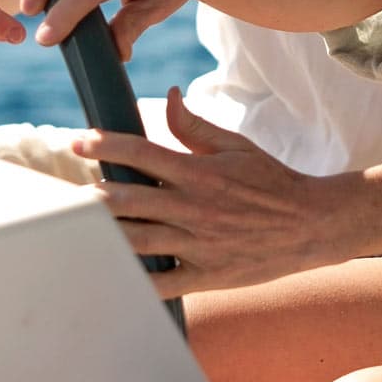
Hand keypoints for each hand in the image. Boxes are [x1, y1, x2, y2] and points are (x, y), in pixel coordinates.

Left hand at [73, 89, 347, 295]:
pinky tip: (108, 274)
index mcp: (199, 172)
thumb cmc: (272, 180)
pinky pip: (159, 284)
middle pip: (127, 201)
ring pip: (135, 242)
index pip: (141, 153)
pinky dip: (130, 281)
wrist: (312, 224)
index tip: (79, 142)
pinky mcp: (205, 276)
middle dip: (91, 196)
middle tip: (69, 193)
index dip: (105, 145)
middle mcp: (194, 208)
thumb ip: (195, 125)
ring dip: (103, 235)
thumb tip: (168, 96)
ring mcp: (198, 245)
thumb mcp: (236, 145)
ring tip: (77, 230)